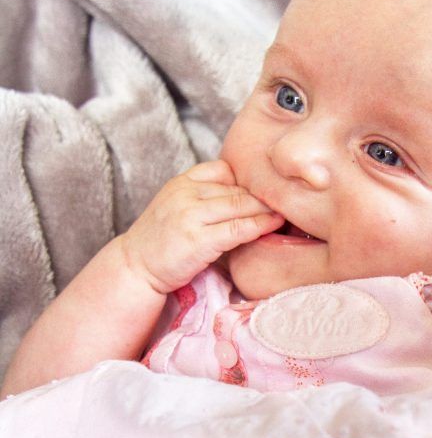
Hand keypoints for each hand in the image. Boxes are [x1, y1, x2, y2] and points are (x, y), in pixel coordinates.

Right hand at [120, 160, 283, 293]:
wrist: (135, 268)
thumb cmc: (162, 243)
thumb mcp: (178, 208)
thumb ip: (206, 198)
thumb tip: (250, 198)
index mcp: (181, 182)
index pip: (223, 169)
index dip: (248, 181)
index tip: (268, 189)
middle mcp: (185, 193)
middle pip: (237, 188)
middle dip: (264, 196)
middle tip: (290, 200)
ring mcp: (190, 215)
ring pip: (241, 205)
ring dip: (267, 210)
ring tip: (288, 212)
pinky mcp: (198, 239)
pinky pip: (238, 228)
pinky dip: (260, 226)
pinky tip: (274, 225)